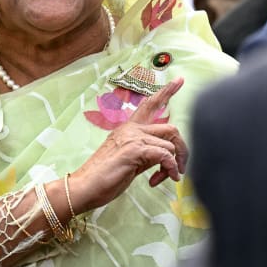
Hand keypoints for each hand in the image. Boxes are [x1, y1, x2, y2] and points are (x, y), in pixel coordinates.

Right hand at [68, 78, 186, 212]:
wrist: (84, 186)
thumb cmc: (104, 177)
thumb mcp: (130, 161)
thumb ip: (146, 153)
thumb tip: (164, 156)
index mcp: (129, 128)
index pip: (149, 104)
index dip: (166, 91)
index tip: (180, 80)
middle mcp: (132, 129)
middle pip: (170, 128)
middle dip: (182, 149)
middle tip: (181, 168)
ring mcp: (133, 138)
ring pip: (170, 144)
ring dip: (174, 165)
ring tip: (164, 178)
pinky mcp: (135, 150)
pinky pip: (165, 155)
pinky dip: (170, 168)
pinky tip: (165, 178)